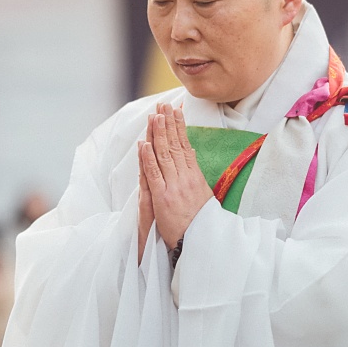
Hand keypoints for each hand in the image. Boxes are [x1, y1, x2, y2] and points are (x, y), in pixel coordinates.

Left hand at [139, 103, 211, 251]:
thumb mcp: (203, 193)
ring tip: (154, 115)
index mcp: (195, 176)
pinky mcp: (163, 198)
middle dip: (168, 123)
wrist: (203, 242)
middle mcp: (185, 178)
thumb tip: (190, 152)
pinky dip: (148, 159)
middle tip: (163, 104)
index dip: (179, 126)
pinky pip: (154, 175)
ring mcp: (174, 187)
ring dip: (158, 134)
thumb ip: (194, 172)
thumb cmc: (202, 221)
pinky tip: (144, 144)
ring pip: (164, 156)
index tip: (175, 110)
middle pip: (175, 146)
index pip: (185, 145)